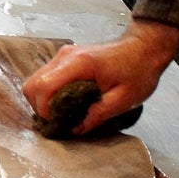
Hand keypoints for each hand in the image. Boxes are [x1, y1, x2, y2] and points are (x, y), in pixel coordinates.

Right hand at [22, 19, 178, 134]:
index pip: (43, 87)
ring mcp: (63, 55)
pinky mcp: (66, 58)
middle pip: (33, 84)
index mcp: (79, 64)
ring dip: (43, 101)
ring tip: (62, 114)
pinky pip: (46, 77)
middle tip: (58, 122)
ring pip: (36, 81)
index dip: (44, 110)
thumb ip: (97, 115)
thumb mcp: (123, 99)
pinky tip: (66, 103)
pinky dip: (49, 93)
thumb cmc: (139, 71)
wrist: (145, 48)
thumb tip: (75, 130)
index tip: (58, 124)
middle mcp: (65, 57)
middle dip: (40, 108)